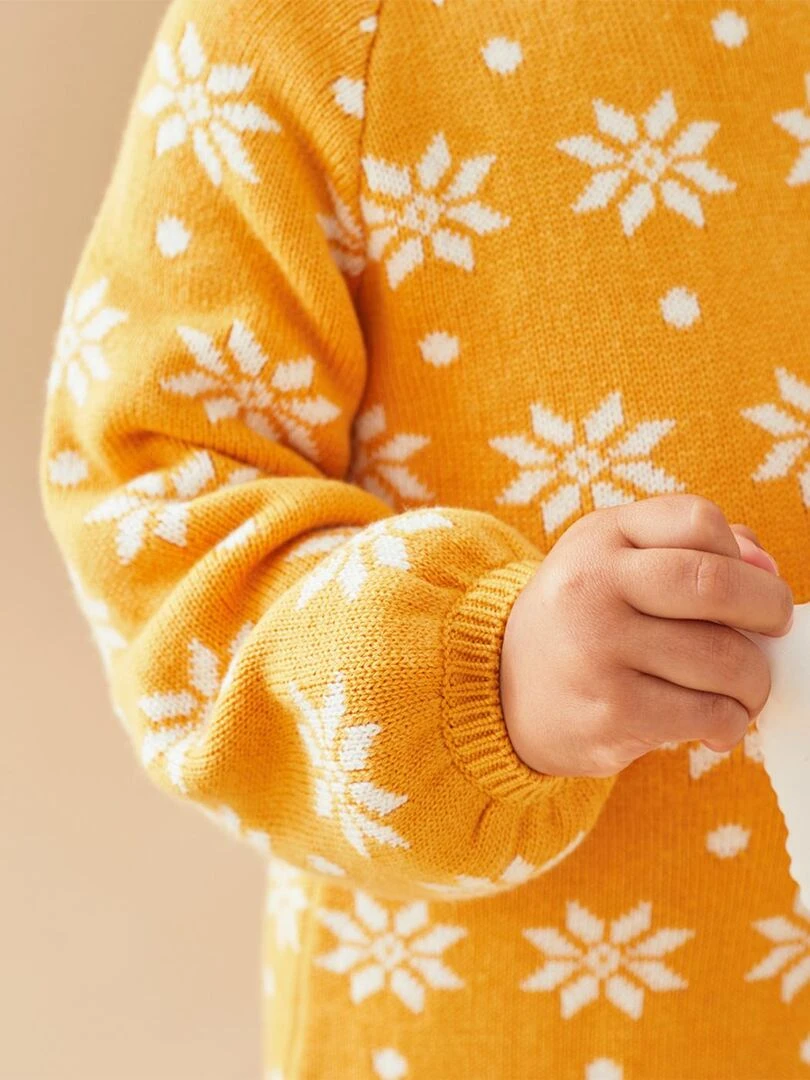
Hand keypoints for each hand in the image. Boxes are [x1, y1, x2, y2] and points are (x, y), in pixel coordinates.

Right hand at [499, 494, 793, 777]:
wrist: (500, 691)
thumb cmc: (578, 620)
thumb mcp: (612, 560)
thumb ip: (689, 548)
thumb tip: (765, 566)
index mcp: (599, 537)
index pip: (697, 521)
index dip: (741, 553)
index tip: (749, 581)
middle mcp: (593, 586)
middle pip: (718, 585)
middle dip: (769, 611)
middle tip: (773, 629)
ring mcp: (599, 650)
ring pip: (725, 660)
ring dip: (754, 683)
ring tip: (741, 691)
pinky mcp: (611, 712)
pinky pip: (708, 713)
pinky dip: (730, 723)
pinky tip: (714, 724)